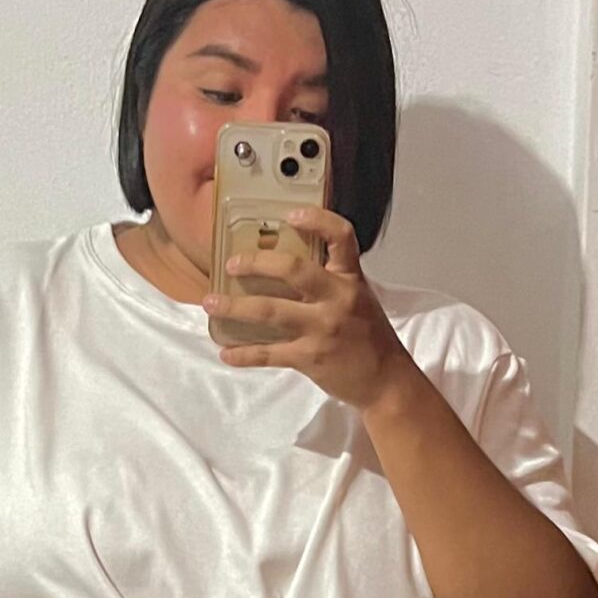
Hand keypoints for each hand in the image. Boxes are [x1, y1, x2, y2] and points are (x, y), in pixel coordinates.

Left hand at [203, 206, 419, 413]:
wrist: (387, 382)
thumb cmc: (370, 338)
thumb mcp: (360, 298)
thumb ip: (331, 280)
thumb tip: (289, 266)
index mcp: (350, 279)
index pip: (341, 236)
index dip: (316, 220)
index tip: (290, 215)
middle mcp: (337, 299)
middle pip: (293, 269)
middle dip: (257, 263)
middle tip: (232, 264)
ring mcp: (323, 328)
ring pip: (270, 311)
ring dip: (234, 307)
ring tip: (211, 304)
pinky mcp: (311, 358)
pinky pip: (270, 353)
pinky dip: (244, 354)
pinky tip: (226, 353)